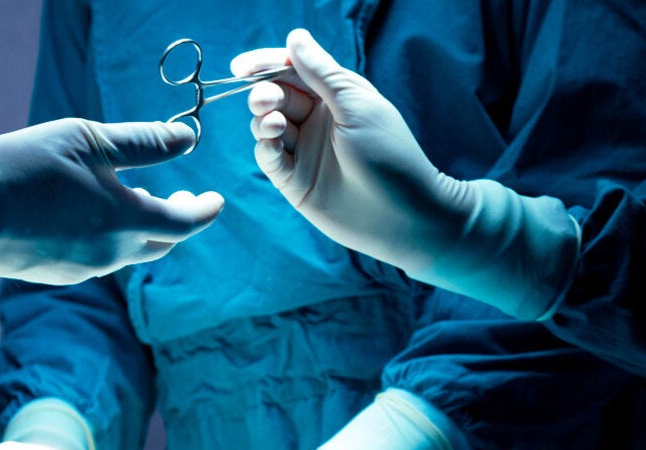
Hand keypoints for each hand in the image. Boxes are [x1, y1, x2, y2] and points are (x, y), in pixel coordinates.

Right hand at [0, 118, 224, 283]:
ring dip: (140, 226)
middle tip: (180, 194)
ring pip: (130, 251)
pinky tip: (90, 214)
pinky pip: (100, 257)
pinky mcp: (61, 274)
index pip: (186, 223)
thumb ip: (143, 143)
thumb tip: (189, 139)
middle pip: (162, 243)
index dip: (204, 210)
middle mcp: (112, 253)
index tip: (215, 198)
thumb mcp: (87, 139)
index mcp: (126, 219)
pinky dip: (110, 236)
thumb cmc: (24, 169)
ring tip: (131, 196)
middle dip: (177, 219)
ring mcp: (85, 269)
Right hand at [233, 29, 472, 277]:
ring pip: (265, 125)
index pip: (293, 71)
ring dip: (262, 119)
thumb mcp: (356, 105)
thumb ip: (321, 74)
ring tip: (274, 125)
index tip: (242, 67)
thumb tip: (295, 37)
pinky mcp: (292, 180)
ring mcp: (303, 151)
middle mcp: (315, 120)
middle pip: (275, 96)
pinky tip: (272, 142)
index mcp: (335, 96)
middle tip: (265, 101)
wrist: (403, 217)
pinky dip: (263, 146)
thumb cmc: (389, 155)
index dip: (266, 65)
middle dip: (264, 94)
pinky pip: (267, 156)